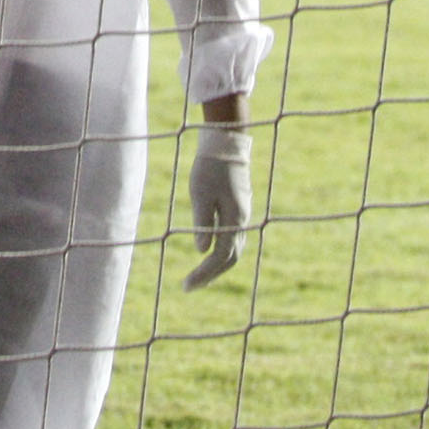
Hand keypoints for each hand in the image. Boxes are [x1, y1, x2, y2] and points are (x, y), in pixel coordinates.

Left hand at [182, 120, 251, 288]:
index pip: (220, 256)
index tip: (186, 285)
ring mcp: (243, 214)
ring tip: (198, 275)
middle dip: (210, 274)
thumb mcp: (200, 192)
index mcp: (234, 219)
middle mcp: (242, 221)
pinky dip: (222, 251)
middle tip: (189, 285)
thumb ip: (202, 221)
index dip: (204, 273)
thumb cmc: (210, 166)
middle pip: (231, 258)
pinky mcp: (239, 208)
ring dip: (217, 265)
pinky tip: (209, 252)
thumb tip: (201, 251)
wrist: (226, 142)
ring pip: (234, 249)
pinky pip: (233, 238)